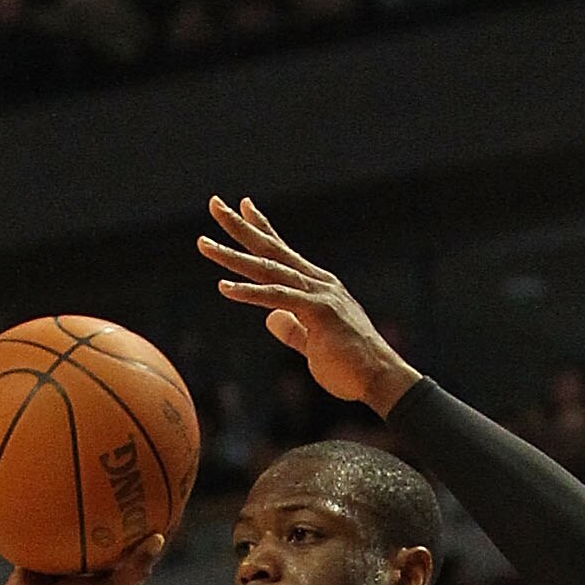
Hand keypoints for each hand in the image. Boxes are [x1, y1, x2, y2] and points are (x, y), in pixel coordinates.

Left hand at [198, 196, 414, 417]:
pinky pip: (277, 299)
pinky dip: (249, 293)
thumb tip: (271, 318)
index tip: (244, 207)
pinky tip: (224, 287)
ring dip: (233, 257)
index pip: (283, 252)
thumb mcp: (313, 348)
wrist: (380, 379)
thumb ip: (292, 330)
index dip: (262, 229)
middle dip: (241, 227)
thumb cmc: (350, 368)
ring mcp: (319, 294)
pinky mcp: (318, 312)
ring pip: (268, 270)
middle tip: (214, 204)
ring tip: (204, 244)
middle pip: (271, 250)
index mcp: (317, 288)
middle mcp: (317, 283)